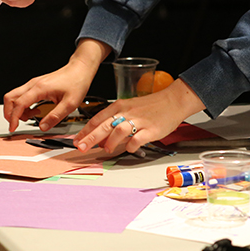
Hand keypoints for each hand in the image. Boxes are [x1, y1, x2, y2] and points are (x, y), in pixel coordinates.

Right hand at [3, 39, 110, 131]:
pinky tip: (35, 111)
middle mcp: (33, 84)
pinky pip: (22, 96)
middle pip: (10, 98)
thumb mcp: (70, 104)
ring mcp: (33, 84)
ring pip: (14, 96)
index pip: (19, 104)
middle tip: (16, 124)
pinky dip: (23, 106)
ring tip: (31, 117)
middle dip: (9, 113)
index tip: (13, 128)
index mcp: (39, 88)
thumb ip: (55, 116)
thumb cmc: (76, 83)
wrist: (80, 69)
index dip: (14, 118)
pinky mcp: (36, 85)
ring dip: (17, 110)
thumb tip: (42, 127)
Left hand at [72, 79, 205, 154]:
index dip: (85, 131)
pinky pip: (137, 139)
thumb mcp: (129, 108)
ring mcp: (139, 121)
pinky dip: (131, 145)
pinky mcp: (151, 130)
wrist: (172, 101)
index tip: (77, 140)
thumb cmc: (150, 106)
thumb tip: (101, 138)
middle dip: (90, 138)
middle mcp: (127, 113)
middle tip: (81, 147)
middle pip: (104, 125)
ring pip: (119, 130)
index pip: (97, 118)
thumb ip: (115, 121)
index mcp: (119, 106)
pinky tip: (129, 148)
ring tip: (107, 149)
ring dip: (110, 142)